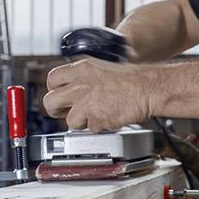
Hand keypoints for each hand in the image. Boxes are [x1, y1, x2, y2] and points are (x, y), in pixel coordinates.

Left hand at [43, 59, 157, 132]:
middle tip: (66, 113)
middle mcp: (79, 85)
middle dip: (56, 111)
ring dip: (82, 122)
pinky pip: (91, 129)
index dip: (55, 91)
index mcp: (80, 68)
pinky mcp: (95, 119)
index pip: (52, 79)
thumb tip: (72, 89)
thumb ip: (84, 78)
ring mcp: (86, 103)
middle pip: (50, 102)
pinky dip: (100, 127)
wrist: (148, 88)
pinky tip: (110, 117)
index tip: (61, 96)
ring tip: (98, 114)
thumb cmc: (132, 79)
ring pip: (70, 121)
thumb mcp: (102, 68)